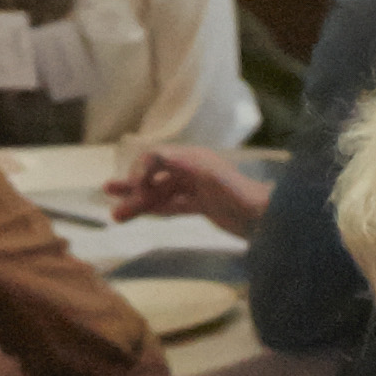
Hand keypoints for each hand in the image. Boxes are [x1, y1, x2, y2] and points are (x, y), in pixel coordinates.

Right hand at [104, 142, 267, 236]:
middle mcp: (192, 170)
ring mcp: (197, 189)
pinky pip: (173, 206)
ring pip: (161, 194)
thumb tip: (150, 157)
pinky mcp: (203, 206)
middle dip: (132, 186)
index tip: (134, 189)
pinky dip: (156, 209)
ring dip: (139, 202)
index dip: (140, 170)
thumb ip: (178, 163)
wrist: (267, 218)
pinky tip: (142, 214)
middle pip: (154, 176)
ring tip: (117, 215)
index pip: (156, 157)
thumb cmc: (240, 193)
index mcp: (192, 158)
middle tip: (108, 195)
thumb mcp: (207, 173)